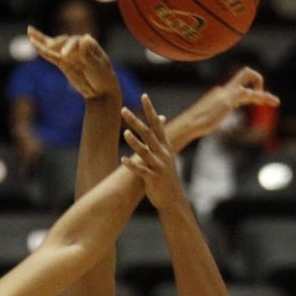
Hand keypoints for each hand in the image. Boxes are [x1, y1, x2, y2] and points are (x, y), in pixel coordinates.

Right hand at [27, 26, 120, 100]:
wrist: (101, 92)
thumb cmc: (103, 78)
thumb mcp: (97, 66)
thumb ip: (88, 54)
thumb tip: (85, 37)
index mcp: (89, 44)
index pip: (76, 41)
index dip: (70, 46)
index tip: (65, 55)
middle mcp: (77, 47)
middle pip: (64, 41)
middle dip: (58, 45)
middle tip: (56, 52)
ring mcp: (69, 55)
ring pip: (54, 45)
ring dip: (42, 39)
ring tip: (30, 31)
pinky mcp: (62, 63)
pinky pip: (50, 55)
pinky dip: (41, 48)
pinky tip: (32, 39)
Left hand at [120, 93, 185, 211]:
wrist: (173, 199)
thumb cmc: (166, 177)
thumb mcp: (165, 156)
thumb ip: (160, 141)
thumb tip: (160, 123)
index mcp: (165, 147)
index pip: (157, 124)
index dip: (150, 110)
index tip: (144, 96)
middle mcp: (162, 154)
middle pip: (148, 134)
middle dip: (135, 121)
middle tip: (123, 109)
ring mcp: (158, 166)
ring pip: (144, 151)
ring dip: (134, 142)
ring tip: (124, 133)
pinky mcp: (153, 179)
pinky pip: (141, 170)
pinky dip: (132, 165)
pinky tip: (123, 160)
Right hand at [178, 66, 279, 139]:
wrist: (189, 124)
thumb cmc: (196, 124)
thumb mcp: (209, 117)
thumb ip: (214, 114)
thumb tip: (209, 119)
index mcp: (221, 92)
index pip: (241, 83)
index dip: (252, 89)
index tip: (258, 101)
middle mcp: (225, 89)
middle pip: (245, 72)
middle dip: (258, 80)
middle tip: (264, 98)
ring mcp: (227, 94)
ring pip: (249, 82)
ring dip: (264, 93)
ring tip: (275, 102)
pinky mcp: (228, 101)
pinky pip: (247, 93)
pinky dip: (259, 96)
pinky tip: (265, 102)